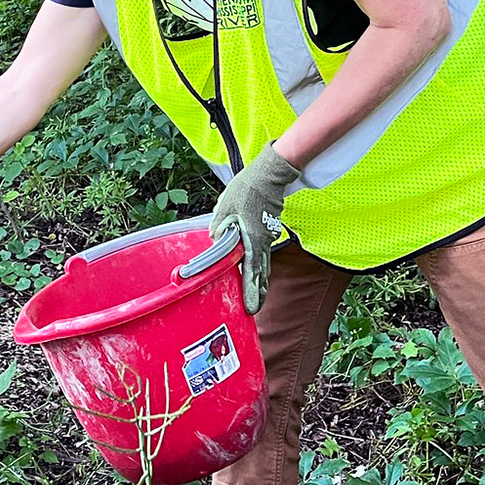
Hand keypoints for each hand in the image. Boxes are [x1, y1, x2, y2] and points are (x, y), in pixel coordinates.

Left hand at [208, 145, 300, 315]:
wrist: (268, 174)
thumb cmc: (247, 189)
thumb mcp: (226, 207)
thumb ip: (220, 227)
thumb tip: (216, 240)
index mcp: (252, 239)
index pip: (251, 272)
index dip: (250, 292)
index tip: (250, 308)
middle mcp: (262, 243)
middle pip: (261, 274)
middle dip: (258, 293)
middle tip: (255, 309)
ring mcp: (268, 237)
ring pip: (264, 266)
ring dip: (261, 282)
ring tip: (259, 298)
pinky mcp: (268, 231)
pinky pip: (265, 255)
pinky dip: (262, 268)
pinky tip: (260, 273)